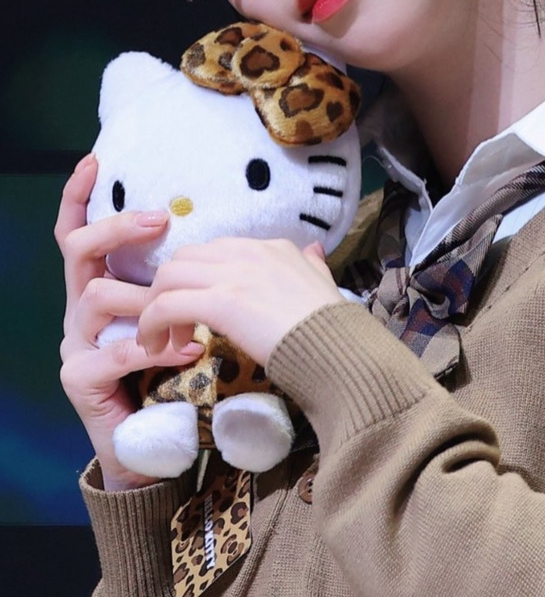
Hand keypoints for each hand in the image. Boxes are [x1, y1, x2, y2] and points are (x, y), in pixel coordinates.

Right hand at [55, 153, 203, 490]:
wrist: (157, 445)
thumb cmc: (181, 377)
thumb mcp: (204, 319)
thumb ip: (228, 284)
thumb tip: (298, 243)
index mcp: (109, 287)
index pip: (83, 233)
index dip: (80, 198)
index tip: (94, 161)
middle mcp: (85, 311)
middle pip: (78, 250)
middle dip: (114, 229)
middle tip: (156, 221)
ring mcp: (78, 344)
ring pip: (93, 296)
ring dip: (143, 298)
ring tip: (184, 309)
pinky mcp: (80, 379)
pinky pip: (110, 353)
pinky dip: (150, 351)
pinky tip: (185, 354)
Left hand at [137, 236, 343, 368]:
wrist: (338, 348)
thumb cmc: (332, 326)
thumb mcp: (323, 283)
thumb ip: (312, 264)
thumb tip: (313, 251)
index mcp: (269, 247)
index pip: (214, 251)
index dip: (197, 280)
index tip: (196, 311)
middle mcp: (248, 252)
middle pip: (183, 258)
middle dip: (168, 290)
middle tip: (171, 326)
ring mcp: (233, 275)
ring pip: (168, 277)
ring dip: (155, 308)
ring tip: (159, 341)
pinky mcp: (221, 302)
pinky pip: (167, 305)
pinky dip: (153, 324)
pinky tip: (155, 348)